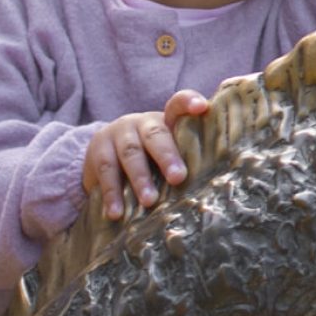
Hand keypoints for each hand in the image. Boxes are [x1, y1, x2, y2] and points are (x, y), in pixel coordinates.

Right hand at [83, 89, 209, 215]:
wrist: (102, 155)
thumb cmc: (147, 157)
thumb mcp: (164, 151)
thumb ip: (186, 157)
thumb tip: (218, 183)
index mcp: (163, 121)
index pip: (177, 105)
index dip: (189, 103)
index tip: (203, 107)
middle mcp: (140, 123)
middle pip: (155, 134)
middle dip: (167, 156)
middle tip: (179, 177)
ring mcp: (117, 134)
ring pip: (130, 154)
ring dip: (140, 178)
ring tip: (150, 201)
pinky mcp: (97, 150)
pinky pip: (105, 171)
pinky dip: (112, 193)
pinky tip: (117, 212)